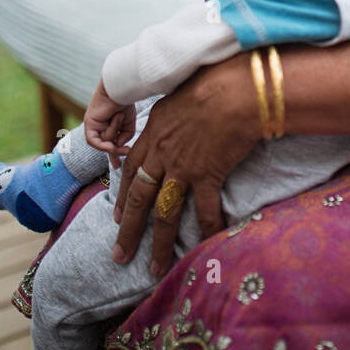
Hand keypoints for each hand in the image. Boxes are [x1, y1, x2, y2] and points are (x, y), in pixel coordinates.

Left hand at [84, 80, 136, 162]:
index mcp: (110, 126)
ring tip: (118, 117)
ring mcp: (94, 126)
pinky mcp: (88, 124)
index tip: (118, 166)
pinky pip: (94, 141)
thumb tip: (118, 147)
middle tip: (124, 155)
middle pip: (106, 146)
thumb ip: (124, 138)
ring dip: (113, 132)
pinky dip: (102, 143)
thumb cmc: (125, 104)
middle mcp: (100, 127)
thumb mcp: (129, 125)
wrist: (120, 90)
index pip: (111, 144)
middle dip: (114, 153)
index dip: (114, 156)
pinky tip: (110, 142)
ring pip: (103, 141)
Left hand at [111, 54, 259, 277]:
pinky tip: (206, 247)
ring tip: (154, 269)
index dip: (123, 195)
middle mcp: (162, 154)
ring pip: (164, 213)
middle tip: (119, 255)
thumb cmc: (212, 80)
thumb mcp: (183, 91)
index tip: (116, 217)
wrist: (233, 89)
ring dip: (159, 245)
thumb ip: (178, 110)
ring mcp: (182, 167)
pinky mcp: (206, 175)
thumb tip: (185, 111)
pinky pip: (204, 210)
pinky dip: (206, 230)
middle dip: (127, 230)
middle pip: (139, 198)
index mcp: (154, 133)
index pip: (132, 169)